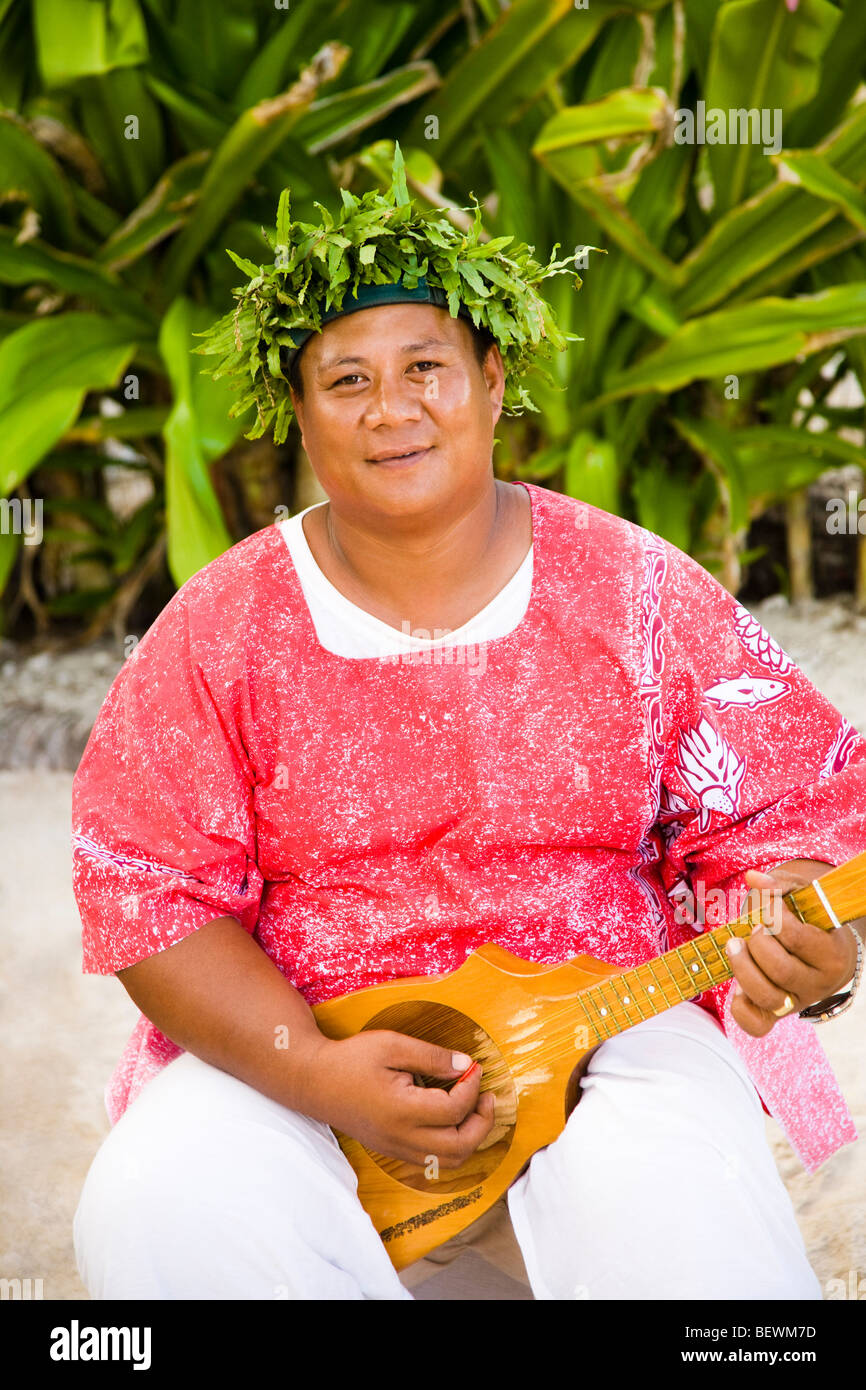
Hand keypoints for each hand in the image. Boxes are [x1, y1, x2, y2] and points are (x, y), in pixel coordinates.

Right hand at [297, 1029, 495, 1168]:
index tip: (475, 1067)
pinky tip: (453, 1121)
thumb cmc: (351, 1059)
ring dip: (471, 1138)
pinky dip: (452, 1145)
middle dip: (482, 1122)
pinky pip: (432, 1160)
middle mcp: (401, 1137)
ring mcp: (395, 1148)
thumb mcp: (392, 1045)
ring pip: (448, 1161)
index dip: (472, 1087)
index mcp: (401, 1110)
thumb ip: (431, 1056)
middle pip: (459, 1147)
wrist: (314, 1081)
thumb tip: (465, 1065)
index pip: (454, 1110)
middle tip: (487, 1096)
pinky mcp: (391, 1149)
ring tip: (475, 1109)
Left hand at [725, 864, 858, 1037]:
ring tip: (734, 945)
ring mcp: (796, 1002)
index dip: (775, 918)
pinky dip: (740, 1009)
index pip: (798, 939)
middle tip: (753, 929)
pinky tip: (736, 986)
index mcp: (831, 955)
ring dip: (743, 969)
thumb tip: (754, 879)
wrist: (823, 953)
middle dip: (758, 944)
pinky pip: (757, 1025)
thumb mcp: (803, 897)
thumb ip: (780, 885)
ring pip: (768, 998)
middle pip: (781, 970)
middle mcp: (817, 984)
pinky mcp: (776, 1015)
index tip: (770, 907)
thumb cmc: (810, 920)